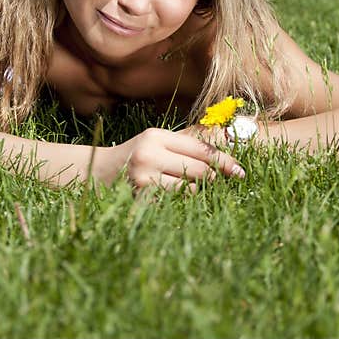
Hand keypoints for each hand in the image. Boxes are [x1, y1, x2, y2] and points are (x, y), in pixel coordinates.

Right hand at [105, 127, 244, 193]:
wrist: (98, 172)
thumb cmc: (136, 156)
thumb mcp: (156, 142)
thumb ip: (185, 146)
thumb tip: (223, 159)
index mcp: (156, 136)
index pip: (200, 149)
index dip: (224, 161)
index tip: (240, 171)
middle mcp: (149, 155)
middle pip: (200, 170)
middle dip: (213, 177)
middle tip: (216, 180)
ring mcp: (143, 178)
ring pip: (190, 189)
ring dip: (195, 190)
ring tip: (181, 184)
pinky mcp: (141, 198)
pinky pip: (175, 202)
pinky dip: (180, 200)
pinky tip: (169, 193)